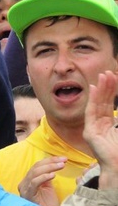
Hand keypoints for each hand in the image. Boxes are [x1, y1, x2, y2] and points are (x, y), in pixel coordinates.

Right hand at [17, 156, 64, 205]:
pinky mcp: (28, 194)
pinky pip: (34, 182)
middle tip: (64, 160)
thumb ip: (47, 179)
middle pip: (36, 167)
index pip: (38, 166)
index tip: (63, 158)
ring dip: (49, 167)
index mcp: (29, 181)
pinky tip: (53, 175)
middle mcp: (24, 183)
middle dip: (51, 162)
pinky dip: (44, 177)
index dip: (50, 160)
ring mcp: (25, 189)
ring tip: (61, 166)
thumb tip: (54, 167)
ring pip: (35, 172)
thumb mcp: (49, 189)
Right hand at [84, 71, 117, 188]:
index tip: (115, 77)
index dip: (112, 91)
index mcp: (109, 125)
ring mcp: (93, 128)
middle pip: (103, 102)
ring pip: (97, 105)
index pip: (109, 104)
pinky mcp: (90, 132)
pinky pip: (90, 112)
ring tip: (103, 76)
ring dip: (100, 90)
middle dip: (106, 87)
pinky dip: (92, 100)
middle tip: (108, 72)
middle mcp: (100, 125)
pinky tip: (93, 88)